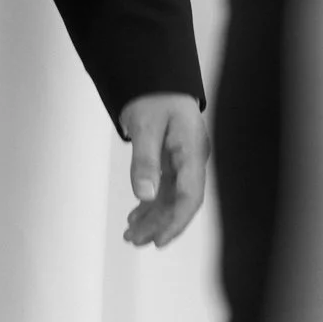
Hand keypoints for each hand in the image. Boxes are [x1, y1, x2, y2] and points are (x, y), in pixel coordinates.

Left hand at [118, 94, 209, 247]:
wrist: (157, 80)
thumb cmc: (154, 97)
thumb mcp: (145, 126)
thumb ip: (144, 161)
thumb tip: (144, 195)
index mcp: (192, 151)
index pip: (191, 195)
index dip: (177, 221)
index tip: (160, 239)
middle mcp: (192, 160)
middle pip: (181, 202)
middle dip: (159, 225)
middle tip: (134, 241)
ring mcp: (184, 162)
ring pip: (171, 199)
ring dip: (152, 218)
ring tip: (130, 235)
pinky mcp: (174, 162)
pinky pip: (165, 190)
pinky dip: (150, 205)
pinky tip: (135, 217)